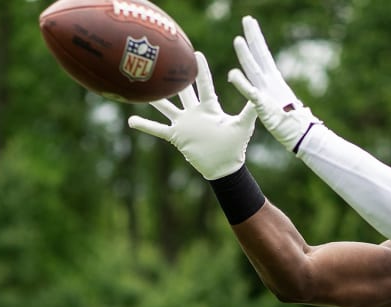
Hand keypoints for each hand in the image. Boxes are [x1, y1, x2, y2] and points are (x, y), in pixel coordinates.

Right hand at [128, 52, 256, 180]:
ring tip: (141, 84)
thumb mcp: (243, 124)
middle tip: (165, 60)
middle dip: (174, 77)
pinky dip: (145, 125)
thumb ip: (251, 109)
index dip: (200, 70)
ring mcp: (184, 123)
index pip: (203, 84)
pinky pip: (158, 129)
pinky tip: (130, 120)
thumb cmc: (236, 146)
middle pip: (182, 90)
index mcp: (210, 107)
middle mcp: (195, 112)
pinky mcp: (177, 136)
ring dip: (154, 97)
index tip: (195, 53)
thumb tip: (259, 94)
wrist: (224, 168)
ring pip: (166, 106)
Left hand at [228, 16, 321, 153]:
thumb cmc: (289, 123)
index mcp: (273, 81)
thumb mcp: (273, 105)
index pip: (262, 55)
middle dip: (253, 37)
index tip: (250, 24)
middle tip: (247, 19)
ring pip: (255, 70)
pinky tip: (232, 74)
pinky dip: (242, 84)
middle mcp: (271, 82)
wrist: (301, 135)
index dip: (255, 40)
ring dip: (246, 56)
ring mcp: (268, 93)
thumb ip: (264, 95)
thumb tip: (260, 91)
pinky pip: (251, 93)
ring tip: (237, 40)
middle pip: (260, 56)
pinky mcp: (265, 106)